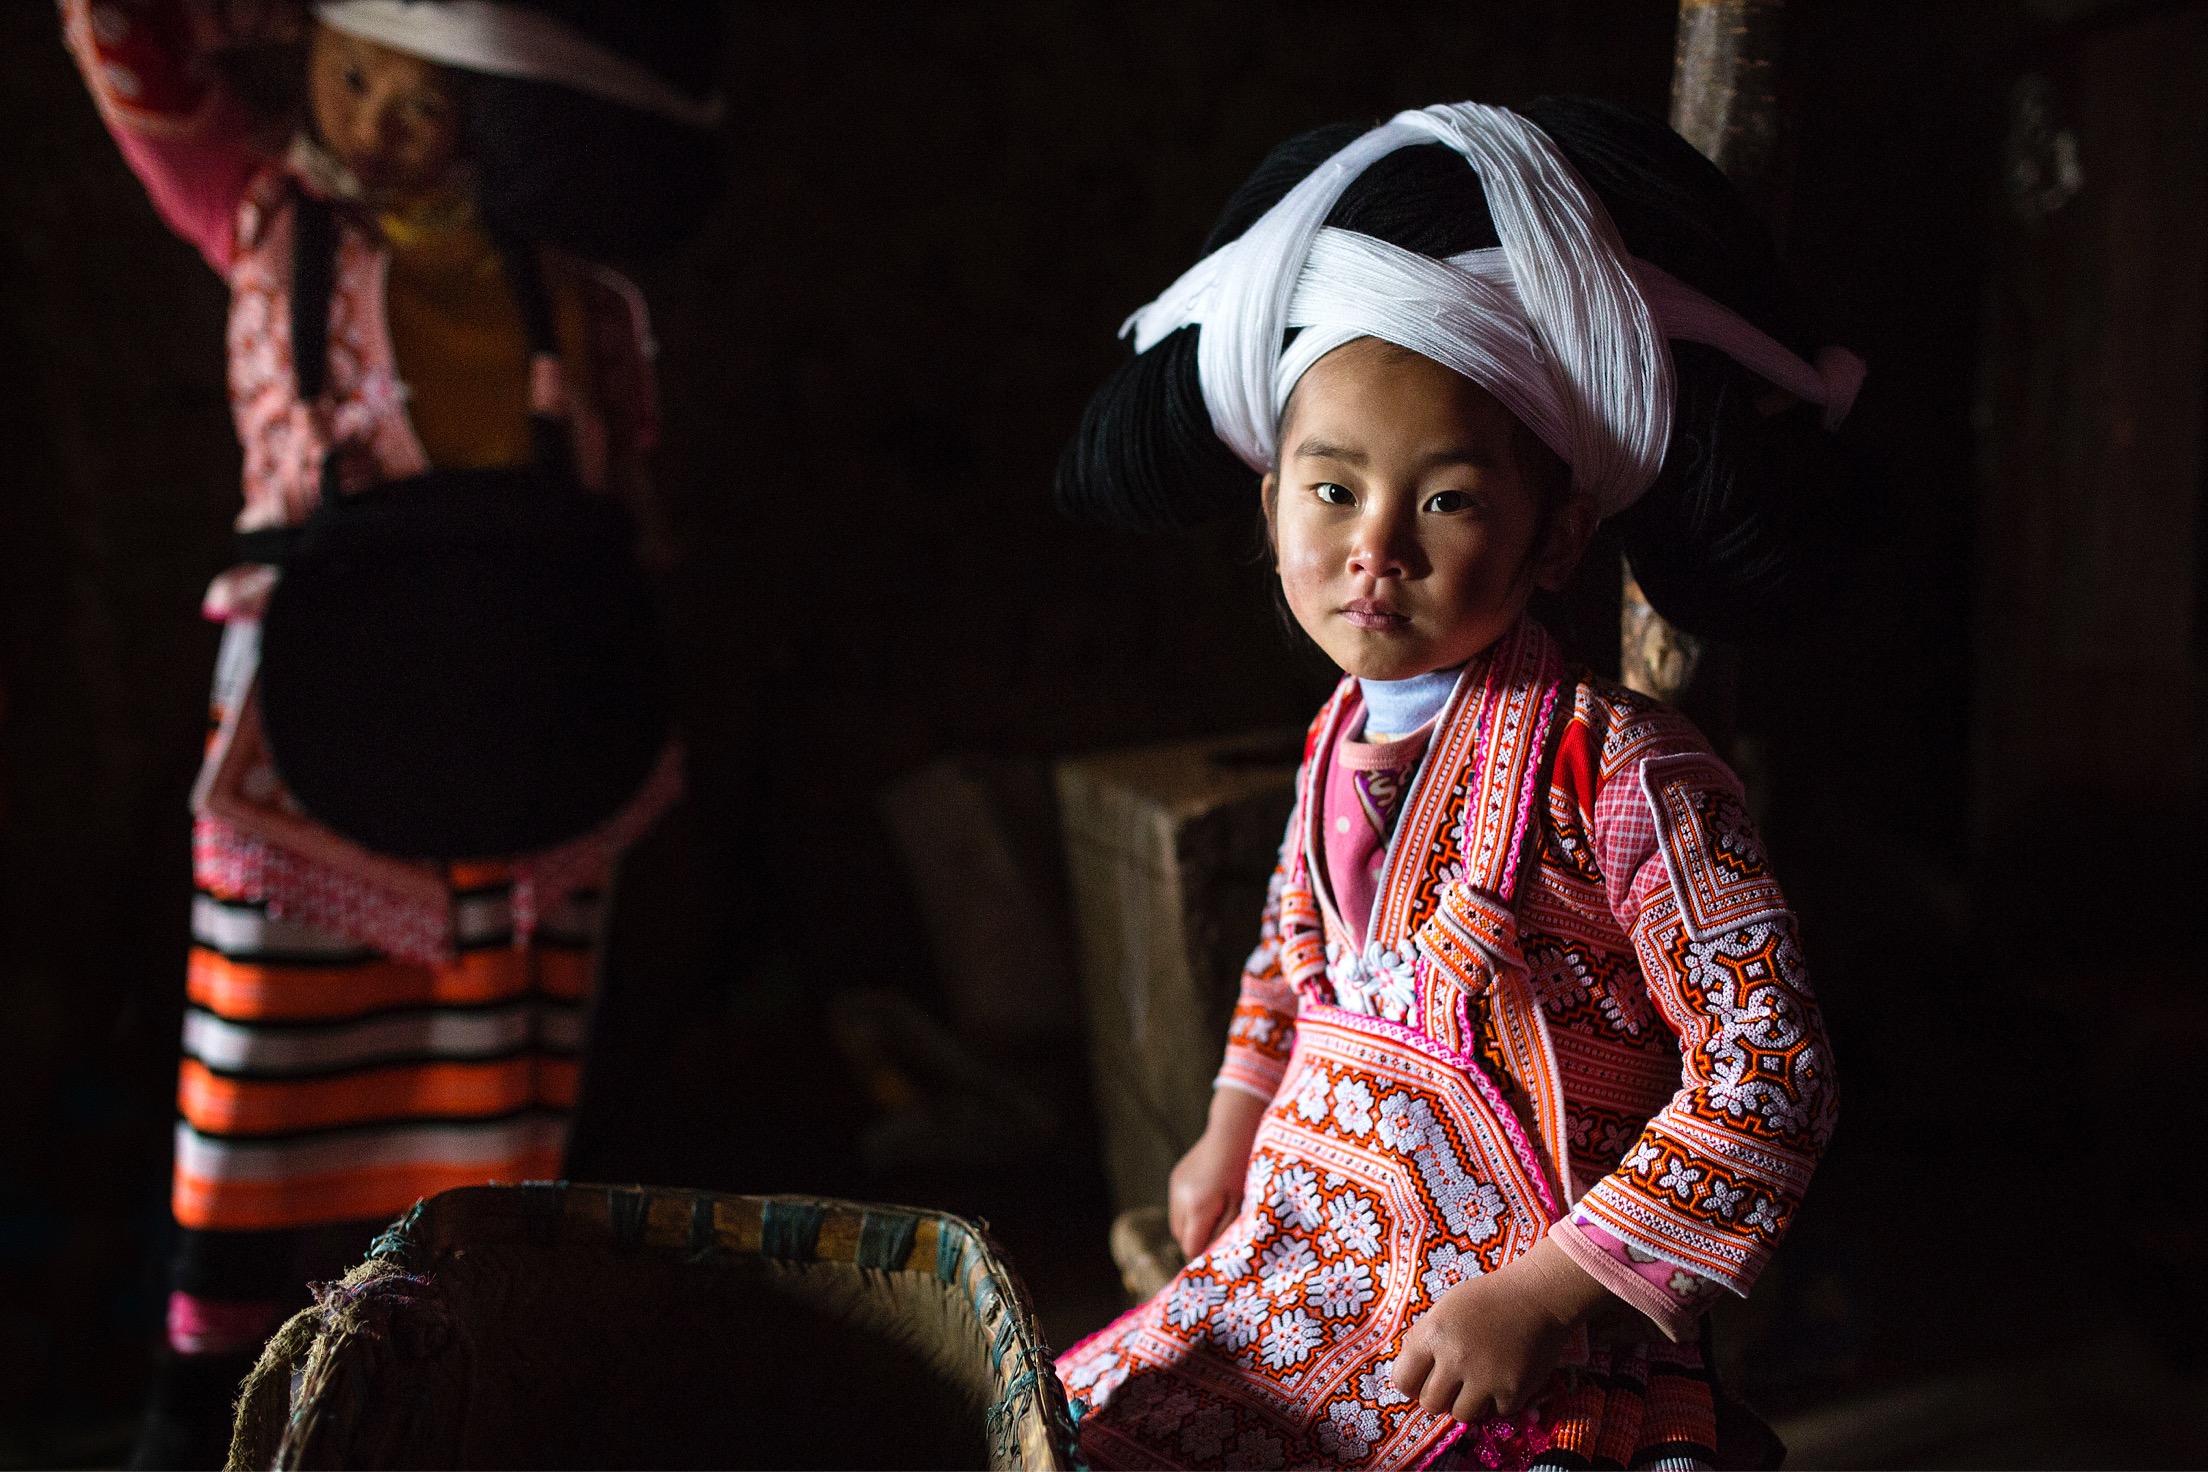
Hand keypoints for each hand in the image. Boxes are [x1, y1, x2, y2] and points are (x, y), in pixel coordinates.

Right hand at [1167, 1087, 1266, 1258]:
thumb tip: (1213, 1259)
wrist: (1234, 1130)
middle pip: (1182, 1238)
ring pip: (1179, 1224)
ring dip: (1194, 1227)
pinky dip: (1191, 1211)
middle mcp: (1180, 1198)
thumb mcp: (1241, 1206)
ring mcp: (1175, 1187)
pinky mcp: (1175, 1178)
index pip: (1190, 1248)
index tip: (1222, 1254)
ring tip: (1218, 1215)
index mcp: (1197, 1207)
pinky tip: (1210, 1200)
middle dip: (1199, 1242)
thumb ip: (1224, 1234)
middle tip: (1223, 1233)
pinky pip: (1179, 1207)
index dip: (1205, 1255)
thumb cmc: (1244, 1170)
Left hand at [1391, 1235, 1608, 1422]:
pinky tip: (1502, 1377)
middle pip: (1430, 1404)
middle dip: (1439, 1396)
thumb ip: (1424, 1340)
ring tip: (1477, 1383)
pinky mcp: (1513, 1392)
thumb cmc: (1487, 1298)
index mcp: (1433, 1334)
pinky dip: (1497, 1401)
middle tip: (1452, 1384)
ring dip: (1466, 1402)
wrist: (1538, 1296)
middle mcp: (1456, 1358)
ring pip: (1460, 1415)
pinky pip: (1494, 1413)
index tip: (1424, 1380)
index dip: (1412, 1383)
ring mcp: (1485, 1378)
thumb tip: (1408, 1374)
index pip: (1403, 1381)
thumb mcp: (1444, 1308)